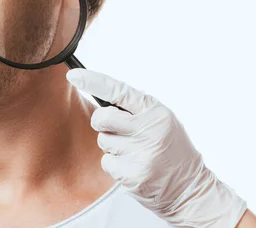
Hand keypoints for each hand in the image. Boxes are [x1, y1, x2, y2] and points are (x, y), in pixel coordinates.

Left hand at [66, 68, 247, 227]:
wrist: (190, 188)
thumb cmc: (172, 149)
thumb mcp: (162, 121)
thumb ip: (135, 109)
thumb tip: (100, 94)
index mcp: (156, 112)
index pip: (119, 91)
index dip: (93, 81)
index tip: (73, 76)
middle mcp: (149, 130)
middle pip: (101, 117)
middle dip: (101, 122)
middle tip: (117, 129)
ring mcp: (140, 154)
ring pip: (103, 141)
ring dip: (113, 146)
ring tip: (136, 152)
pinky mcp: (132, 175)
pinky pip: (106, 162)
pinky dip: (115, 164)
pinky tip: (134, 166)